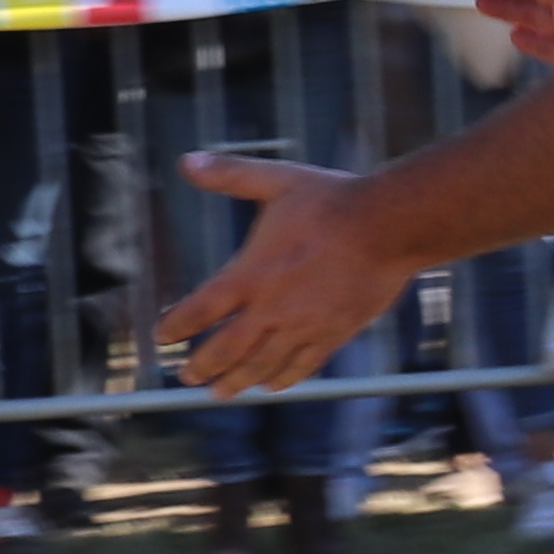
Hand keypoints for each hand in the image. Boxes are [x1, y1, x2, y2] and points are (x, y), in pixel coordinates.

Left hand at [158, 159, 399, 395]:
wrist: (390, 225)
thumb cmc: (333, 201)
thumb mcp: (278, 180)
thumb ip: (230, 175)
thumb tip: (186, 161)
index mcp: (250, 273)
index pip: (199, 310)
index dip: (175, 326)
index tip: (163, 335)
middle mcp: (271, 308)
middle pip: (225, 349)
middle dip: (201, 367)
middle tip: (187, 376)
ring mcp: (304, 325)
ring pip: (261, 365)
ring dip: (236, 381)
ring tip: (221, 392)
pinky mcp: (334, 333)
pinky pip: (303, 366)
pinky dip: (283, 379)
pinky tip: (273, 386)